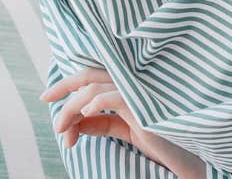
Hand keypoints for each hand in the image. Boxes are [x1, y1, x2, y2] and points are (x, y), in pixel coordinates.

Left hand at [41, 67, 204, 178]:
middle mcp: (133, 82)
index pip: (93, 74)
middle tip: (46, 103)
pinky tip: (85, 116)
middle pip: (89, 76)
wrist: (184, 156)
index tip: (46, 96)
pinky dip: (93, 104)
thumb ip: (101, 123)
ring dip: (71, 110)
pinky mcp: (143, 104)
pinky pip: (111, 97)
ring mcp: (139, 91)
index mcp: (129, 85)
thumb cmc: (160, 140)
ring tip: (64, 132)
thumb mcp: (123, 130)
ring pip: (93, 89)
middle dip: (62, 89)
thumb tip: (73, 122)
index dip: (67, 82)